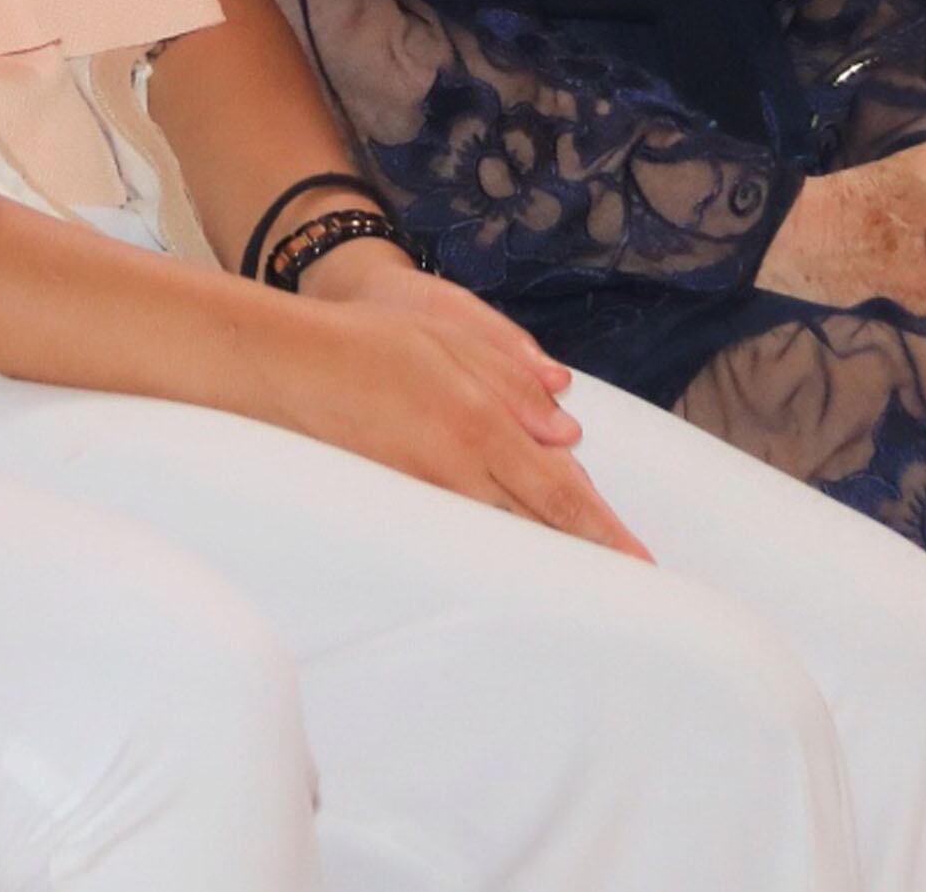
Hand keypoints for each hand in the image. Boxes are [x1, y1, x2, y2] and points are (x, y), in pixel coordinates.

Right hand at [247, 271, 645, 557]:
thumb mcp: (449, 340)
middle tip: (627, 585)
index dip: (602, 529)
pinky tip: (507, 556)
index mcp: (482, 422)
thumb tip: (568, 431)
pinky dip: (491, 546)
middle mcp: (460, 467)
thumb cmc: (366, 343)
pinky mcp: (397, 503)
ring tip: (580, 579)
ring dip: (542, 556)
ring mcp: (425, 491)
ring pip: (501, 535)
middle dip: (585, 556)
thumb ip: (513, 382)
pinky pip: (458, 533)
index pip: (558, 490)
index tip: (638, 560)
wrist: (287, 365)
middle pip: (538, 524)